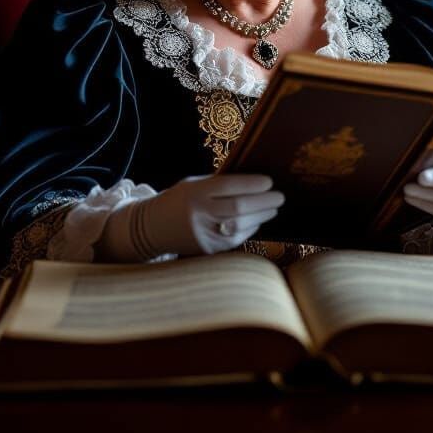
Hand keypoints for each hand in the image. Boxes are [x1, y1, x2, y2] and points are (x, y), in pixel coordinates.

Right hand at [103, 174, 283, 258]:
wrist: (152, 228)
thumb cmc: (179, 199)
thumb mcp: (194, 184)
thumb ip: (219, 183)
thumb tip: (254, 181)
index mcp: (195, 192)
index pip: (229, 186)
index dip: (252, 184)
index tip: (269, 181)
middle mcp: (199, 214)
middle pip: (238, 208)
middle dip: (263, 202)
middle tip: (279, 197)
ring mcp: (203, 235)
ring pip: (240, 226)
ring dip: (261, 217)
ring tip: (273, 208)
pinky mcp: (207, 250)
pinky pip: (235, 240)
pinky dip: (250, 229)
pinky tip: (257, 221)